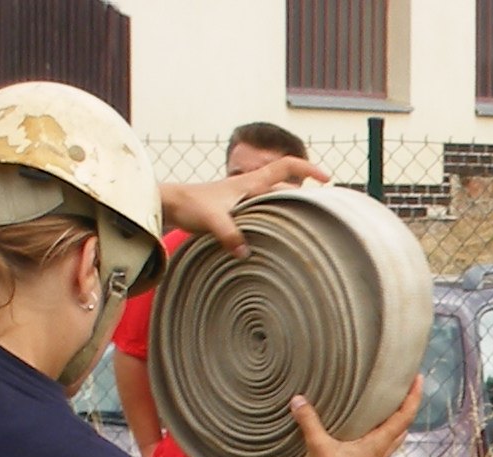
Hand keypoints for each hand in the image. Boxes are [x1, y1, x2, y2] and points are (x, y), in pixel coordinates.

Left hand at [159, 154, 332, 255]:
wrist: (166, 204)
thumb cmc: (188, 204)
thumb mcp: (210, 219)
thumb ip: (229, 235)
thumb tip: (245, 253)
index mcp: (250, 183)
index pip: (285, 167)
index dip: (308, 169)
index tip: (326, 179)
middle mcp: (249, 189)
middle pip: (285, 186)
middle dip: (305, 196)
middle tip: (323, 211)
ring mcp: (242, 200)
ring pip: (274, 202)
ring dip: (288, 211)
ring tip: (304, 228)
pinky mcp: (234, 212)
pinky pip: (262, 215)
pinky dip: (273, 223)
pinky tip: (275, 239)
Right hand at [293, 377, 419, 456]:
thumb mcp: (317, 447)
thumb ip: (309, 422)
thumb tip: (298, 400)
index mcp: (378, 445)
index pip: (403, 417)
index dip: (413, 397)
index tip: (419, 379)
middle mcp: (382, 453)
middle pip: (404, 426)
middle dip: (407, 406)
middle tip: (405, 387)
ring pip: (395, 437)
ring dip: (397, 421)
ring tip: (391, 404)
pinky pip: (383, 445)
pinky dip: (384, 432)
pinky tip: (371, 428)